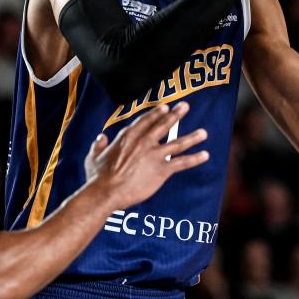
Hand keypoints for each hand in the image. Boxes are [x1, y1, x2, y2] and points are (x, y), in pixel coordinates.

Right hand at [84, 102, 207, 208]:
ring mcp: (154, 155)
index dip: (156, 113)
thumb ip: (98, 145)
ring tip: (203, 133)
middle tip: (185, 106)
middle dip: (176, 115)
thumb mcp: (93, 157)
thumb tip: (100, 138)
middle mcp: (144, 142)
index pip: (145, 121)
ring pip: (177, 143)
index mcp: (128, 137)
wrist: (107, 191)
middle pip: (163, 125)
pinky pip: (181, 163)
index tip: (166, 106)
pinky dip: (194, 159)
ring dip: (192, 137)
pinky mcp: (162, 170)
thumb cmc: (98, 177)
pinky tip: (205, 155)